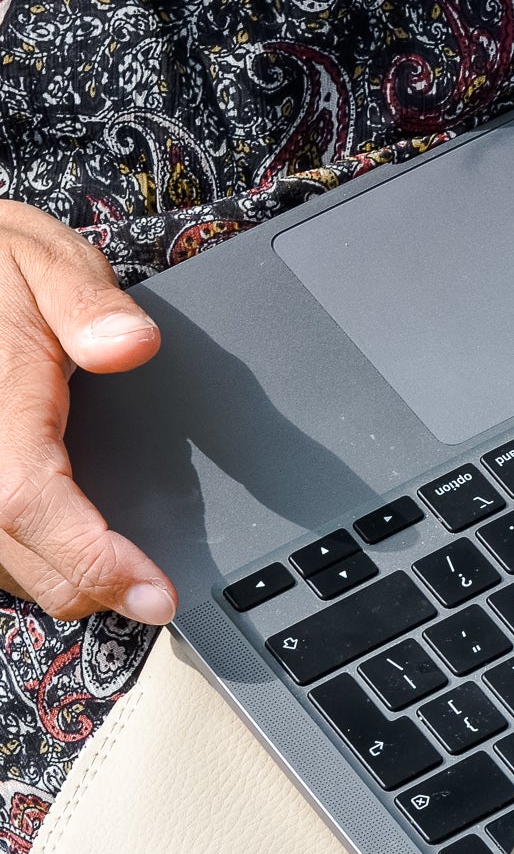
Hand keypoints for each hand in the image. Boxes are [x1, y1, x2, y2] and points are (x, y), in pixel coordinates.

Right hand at [0, 199, 175, 621]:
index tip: (153, 590)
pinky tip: (73, 550)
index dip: (92, 558)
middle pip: (18, 555)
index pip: (30, 502)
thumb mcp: (40, 257)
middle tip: (155, 596)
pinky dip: (30, 560)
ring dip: (60, 580)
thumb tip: (132, 344)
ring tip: (121, 575)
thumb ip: (86, 303)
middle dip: (91, 587)